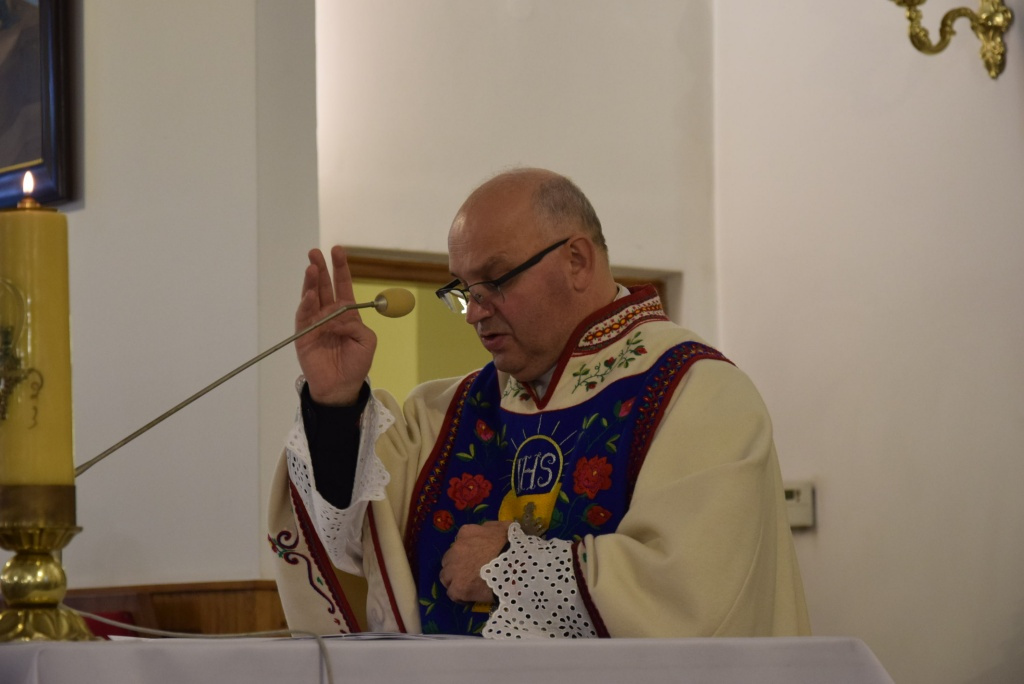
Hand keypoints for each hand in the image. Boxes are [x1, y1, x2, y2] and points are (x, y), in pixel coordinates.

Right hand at [294, 246, 376, 405]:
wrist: (341, 387)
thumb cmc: (356, 364)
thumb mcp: (366, 341)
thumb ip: (357, 324)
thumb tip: (341, 315)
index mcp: (346, 313)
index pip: (342, 285)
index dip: (340, 268)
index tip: (338, 250)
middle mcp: (329, 314)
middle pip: (324, 286)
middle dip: (321, 268)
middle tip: (316, 252)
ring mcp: (315, 323)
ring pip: (311, 297)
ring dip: (311, 282)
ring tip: (312, 267)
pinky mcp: (304, 334)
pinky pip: (304, 316)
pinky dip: (306, 304)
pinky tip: (310, 294)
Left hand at [439, 520, 511, 603]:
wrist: (517, 565)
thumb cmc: (513, 545)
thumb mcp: (503, 527)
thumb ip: (491, 527)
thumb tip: (486, 530)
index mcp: (466, 533)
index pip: (459, 543)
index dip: (467, 553)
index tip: (476, 559)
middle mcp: (455, 549)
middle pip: (449, 559)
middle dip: (458, 565)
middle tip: (471, 572)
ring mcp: (455, 570)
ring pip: (446, 576)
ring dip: (455, 580)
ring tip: (469, 585)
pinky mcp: (458, 588)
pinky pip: (452, 594)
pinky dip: (460, 596)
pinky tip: (470, 596)